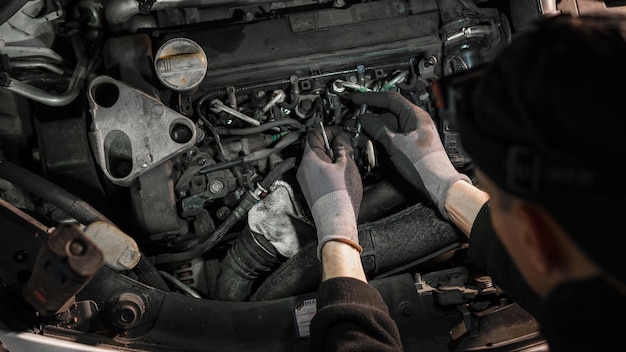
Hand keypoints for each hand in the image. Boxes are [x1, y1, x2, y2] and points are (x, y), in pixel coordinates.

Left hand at [296, 125, 362, 258]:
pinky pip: (318, 173)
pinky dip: (329, 170)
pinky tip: (341, 177)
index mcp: (310, 158)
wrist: (336, 221)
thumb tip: (341, 137)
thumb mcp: (347, 164)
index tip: (341, 133)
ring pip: (318, 160)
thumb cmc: (341, 196)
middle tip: (347, 150)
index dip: (329, 129)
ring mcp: (305, 180)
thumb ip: (343, 146)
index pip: (314, 132)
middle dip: (333, 145)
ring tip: (346, 165)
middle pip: (316, 147)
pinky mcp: (310, 190)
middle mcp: (303, 168)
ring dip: (332, 158)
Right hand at [352, 91, 470, 218]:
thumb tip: (365, 119)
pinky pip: (391, 137)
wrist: (437, 184)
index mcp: (416, 115)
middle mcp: (415, 122)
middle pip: (387, 113)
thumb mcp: (395, 144)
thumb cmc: (424, 164)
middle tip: (356, 121)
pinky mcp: (409, 145)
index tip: (357, 98)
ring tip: (360, 134)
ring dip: (373, 129)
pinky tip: (370, 143)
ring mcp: (412, 134)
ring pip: (388, 126)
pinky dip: (380, 138)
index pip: (390, 99)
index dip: (371, 97)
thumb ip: (378, 129)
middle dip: (370, 116)